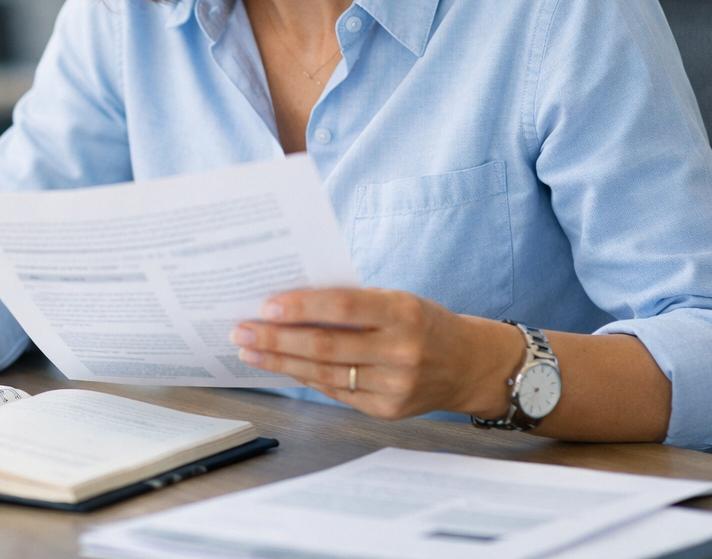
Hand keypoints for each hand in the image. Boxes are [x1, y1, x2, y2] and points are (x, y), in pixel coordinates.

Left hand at [230, 288, 523, 420]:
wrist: (470, 365)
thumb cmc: (424, 322)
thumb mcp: (398, 300)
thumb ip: (353, 303)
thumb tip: (291, 305)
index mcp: (403, 313)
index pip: (343, 306)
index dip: (301, 306)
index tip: (265, 305)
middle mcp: (400, 351)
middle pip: (325, 346)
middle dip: (276, 338)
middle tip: (241, 330)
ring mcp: (394, 386)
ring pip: (323, 374)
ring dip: (280, 361)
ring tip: (249, 350)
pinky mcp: (386, 410)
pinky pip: (335, 391)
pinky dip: (303, 377)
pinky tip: (280, 366)